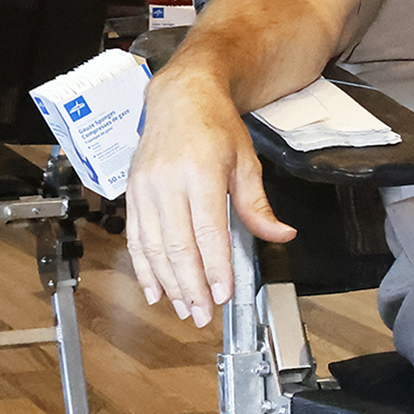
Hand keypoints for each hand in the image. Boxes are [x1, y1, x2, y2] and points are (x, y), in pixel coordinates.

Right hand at [125, 69, 293, 326]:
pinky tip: (155, 289)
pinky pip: (136, 237)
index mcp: (200, 174)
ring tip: (182, 308)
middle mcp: (167, 183)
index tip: (222, 295)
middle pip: (177, 246)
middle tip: (202, 314)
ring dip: (168, 283)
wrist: (179, 98)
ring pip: (153, 247)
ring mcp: (145, 189)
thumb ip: (258, 205)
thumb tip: (281, 235)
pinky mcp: (131, 193)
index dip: (215, 268)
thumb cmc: (216, 128)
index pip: (208, 232)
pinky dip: (144, 267)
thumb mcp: (246, 162)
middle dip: (190, 286)